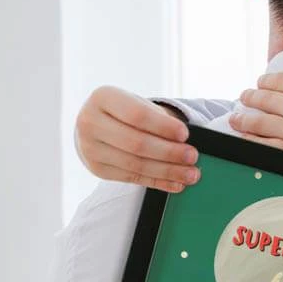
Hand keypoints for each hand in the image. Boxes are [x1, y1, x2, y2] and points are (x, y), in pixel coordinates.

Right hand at [74, 86, 199, 192]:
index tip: (185, 134)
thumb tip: (187, 144)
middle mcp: (90, 122)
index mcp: (103, 98)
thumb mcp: (140, 104)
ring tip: (191, 173)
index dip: (163, 126)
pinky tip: (177, 183)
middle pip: (136, 143)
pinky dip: (158, 182)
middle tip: (192, 156)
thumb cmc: (127, 111)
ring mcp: (90, 149)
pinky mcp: (97, 169)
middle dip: (169, 152)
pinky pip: (133, 178)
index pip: (137, 115)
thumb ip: (160, 119)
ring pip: (135, 164)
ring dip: (168, 171)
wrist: (98, 125)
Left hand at [230, 56, 282, 170]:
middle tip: (242, 98)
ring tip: (235, 118)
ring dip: (244, 119)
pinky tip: (245, 139)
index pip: (280, 80)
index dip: (266, 81)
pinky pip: (266, 145)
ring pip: (260, 122)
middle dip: (251, 98)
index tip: (259, 82)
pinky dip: (252, 141)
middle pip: (266, 100)